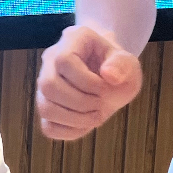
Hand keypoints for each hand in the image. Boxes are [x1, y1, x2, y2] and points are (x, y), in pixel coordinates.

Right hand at [36, 26, 141, 140]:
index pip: (63, 61)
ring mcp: (45, 84)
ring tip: (97, 115)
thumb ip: (122, 65)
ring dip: (75, 119)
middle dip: (80, 102)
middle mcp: (50, 60)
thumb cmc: (117, 65)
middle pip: (48, 86)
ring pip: (45, 108)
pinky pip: (48, 126)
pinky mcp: (48, 106)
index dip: (86, 81)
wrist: (110, 74)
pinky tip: (86, 123)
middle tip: (101, 103)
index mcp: (71, 41)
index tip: (106, 89)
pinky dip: (69, 131)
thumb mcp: (128, 62)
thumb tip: (109, 76)